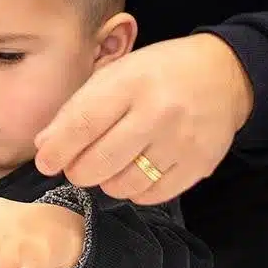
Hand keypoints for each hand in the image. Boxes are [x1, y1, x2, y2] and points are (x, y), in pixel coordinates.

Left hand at [33, 34, 253, 205]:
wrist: (223, 74)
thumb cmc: (158, 72)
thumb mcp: (115, 74)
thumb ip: (78, 108)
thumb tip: (45, 144)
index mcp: (131, 83)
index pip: (82, 124)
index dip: (57, 149)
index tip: (46, 161)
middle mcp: (158, 112)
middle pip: (100, 162)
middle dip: (78, 171)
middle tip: (77, 166)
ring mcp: (181, 141)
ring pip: (125, 185)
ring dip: (107, 182)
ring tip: (110, 166)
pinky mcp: (199, 164)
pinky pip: (153, 195)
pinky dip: (136, 190)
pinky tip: (135, 173)